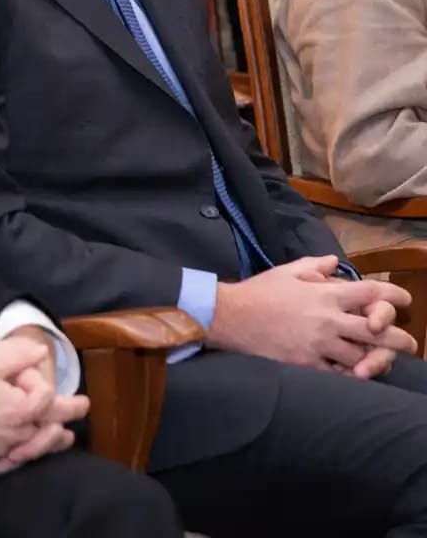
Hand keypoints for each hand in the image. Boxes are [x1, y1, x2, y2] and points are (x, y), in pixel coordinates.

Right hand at [0, 336, 86, 469]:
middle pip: (52, 427)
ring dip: (53, 441)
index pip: (46, 395)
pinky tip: (21, 450)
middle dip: (69, 414)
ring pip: (36, 448)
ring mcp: (3, 450)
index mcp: (22, 409)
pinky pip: (10, 458)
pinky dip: (21, 453)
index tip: (22, 373)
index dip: (36, 380)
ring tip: (64, 437)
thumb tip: (41, 350)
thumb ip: (17, 356)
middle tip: (84, 406)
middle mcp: (19, 434)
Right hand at [207, 255, 416, 370]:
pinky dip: (351, 376)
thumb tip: (334, 262)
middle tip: (410, 344)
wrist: (230, 317)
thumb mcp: (286, 271)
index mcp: (326, 294)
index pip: (372, 293)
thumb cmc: (258, 292)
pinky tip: (357, 376)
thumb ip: (314, 266)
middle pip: (378, 332)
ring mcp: (319, 344)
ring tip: (386, 363)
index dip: (394, 297)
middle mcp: (328, 319)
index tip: (404, 300)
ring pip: (362, 357)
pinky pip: (338, 375)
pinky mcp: (306, 363)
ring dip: (378, 360)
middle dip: (399, 339)